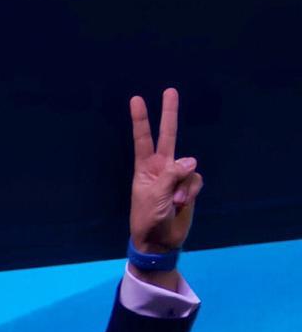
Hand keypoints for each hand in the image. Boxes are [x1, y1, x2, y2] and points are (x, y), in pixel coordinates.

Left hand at [129, 87, 201, 253]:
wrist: (160, 241)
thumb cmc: (148, 218)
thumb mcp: (155, 196)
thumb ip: (172, 175)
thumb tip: (191, 160)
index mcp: (145, 168)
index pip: (143, 139)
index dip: (141, 120)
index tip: (136, 100)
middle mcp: (161, 167)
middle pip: (168, 136)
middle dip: (169, 114)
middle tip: (170, 90)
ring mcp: (177, 176)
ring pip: (189, 167)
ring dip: (183, 187)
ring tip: (173, 203)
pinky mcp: (189, 186)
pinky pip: (196, 181)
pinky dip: (191, 192)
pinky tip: (181, 204)